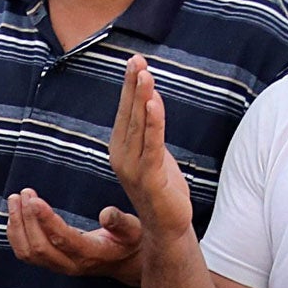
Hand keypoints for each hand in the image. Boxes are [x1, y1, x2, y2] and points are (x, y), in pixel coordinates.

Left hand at [5, 188, 142, 283]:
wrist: (123, 263)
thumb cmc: (130, 241)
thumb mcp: (134, 230)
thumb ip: (121, 222)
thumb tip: (107, 213)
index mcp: (90, 255)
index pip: (62, 239)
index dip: (46, 221)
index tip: (34, 200)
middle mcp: (70, 265)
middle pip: (39, 247)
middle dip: (27, 219)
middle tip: (23, 193)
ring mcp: (58, 266)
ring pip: (27, 252)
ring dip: (17, 225)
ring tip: (15, 198)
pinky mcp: (50, 263)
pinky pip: (25, 253)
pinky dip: (15, 234)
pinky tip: (14, 213)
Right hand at [109, 54, 193, 243]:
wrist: (166, 227)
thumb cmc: (162, 191)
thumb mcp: (155, 154)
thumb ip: (150, 130)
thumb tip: (150, 100)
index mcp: (121, 150)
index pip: (126, 112)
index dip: (129, 86)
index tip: (134, 60)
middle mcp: (122, 157)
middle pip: (129, 114)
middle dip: (133, 86)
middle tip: (136, 59)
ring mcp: (134, 168)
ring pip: (139, 126)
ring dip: (141, 98)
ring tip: (145, 74)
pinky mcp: (151, 178)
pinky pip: (152, 145)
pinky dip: (153, 123)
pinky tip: (154, 103)